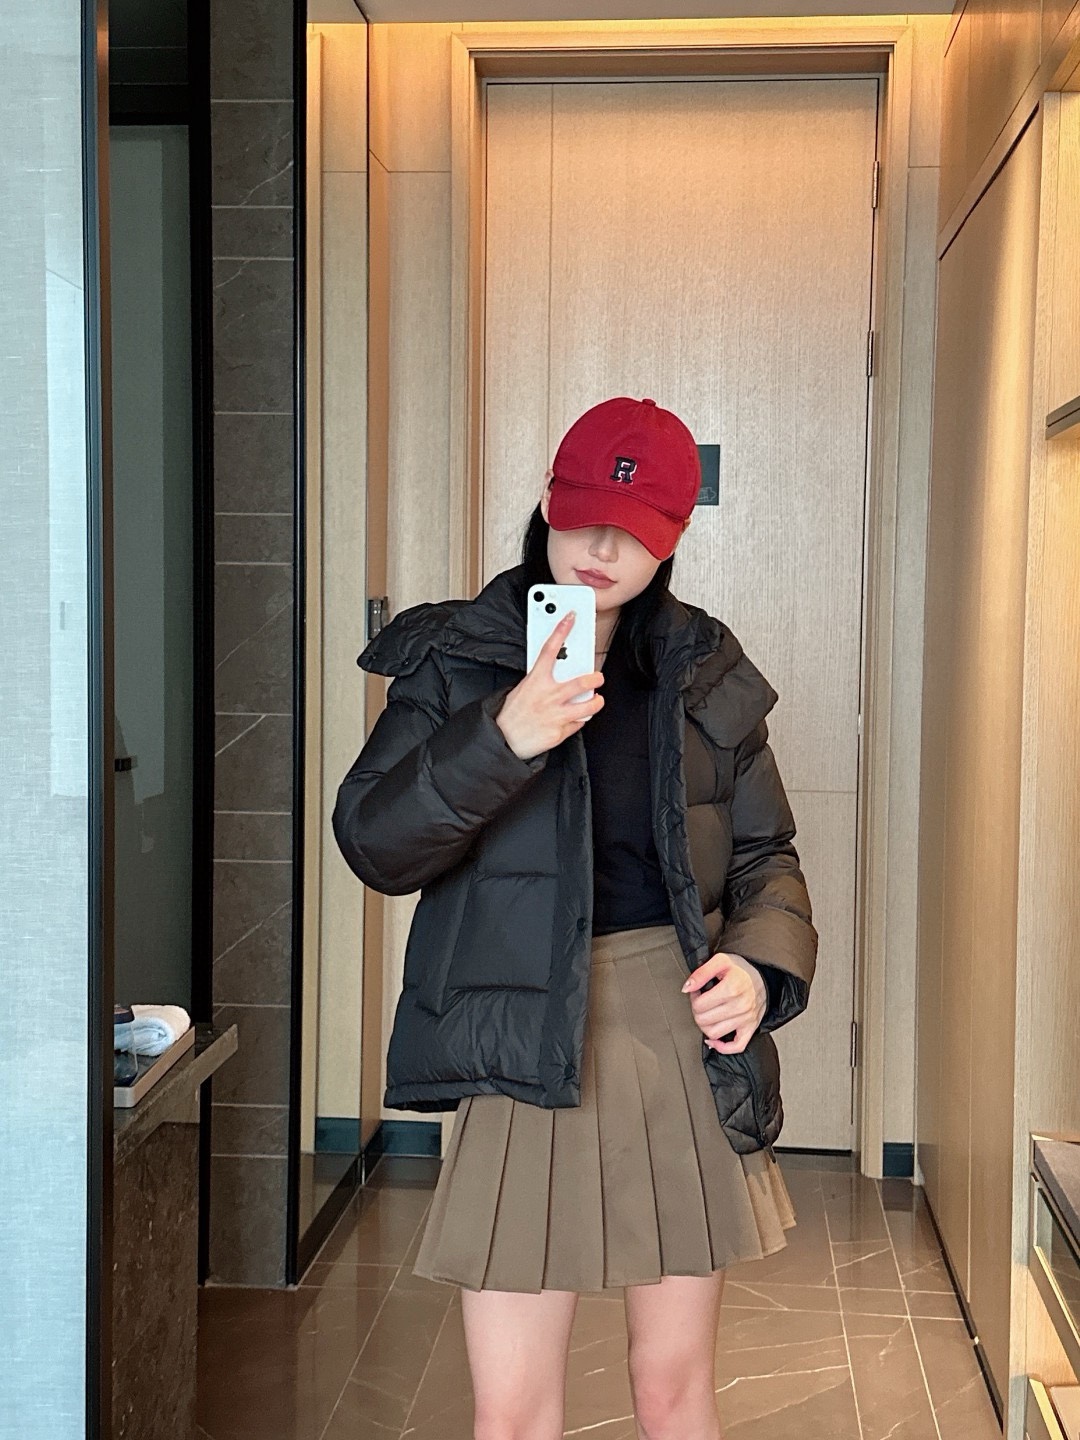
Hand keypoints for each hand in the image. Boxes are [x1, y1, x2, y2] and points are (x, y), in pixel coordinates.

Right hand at [495, 611, 604, 760]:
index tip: (571, 617)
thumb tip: (553, 671)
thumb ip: (538, 680)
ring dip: (596, 701)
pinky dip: (579, 720)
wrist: (502, 741)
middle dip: (595, 678)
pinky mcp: (560, 732)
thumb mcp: (520, 689)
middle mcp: (548, 696)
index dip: (561, 630)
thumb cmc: (510, 714)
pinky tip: (575, 718)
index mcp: (535, 681)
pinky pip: (579, 724)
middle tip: (598, 677)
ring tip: (596, 699)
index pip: (549, 649)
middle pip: (582, 681)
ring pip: (588, 705)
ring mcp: (556, 715)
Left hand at [682, 952, 767, 1054]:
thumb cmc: (741, 969)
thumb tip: (687, 988)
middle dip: (697, 1011)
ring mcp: (746, 1019)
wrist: (764, 976)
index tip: (698, 992)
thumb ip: (701, 973)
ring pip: (714, 1033)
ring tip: (708, 1014)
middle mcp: (740, 1006)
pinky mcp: (750, 1028)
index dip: (694, 998)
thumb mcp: (720, 961)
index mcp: (732, 988)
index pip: (699, 1004)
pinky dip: (722, 1047)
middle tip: (701, 1002)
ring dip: (705, 1026)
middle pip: (704, 1020)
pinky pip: (736, 1046)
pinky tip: (713, 1039)